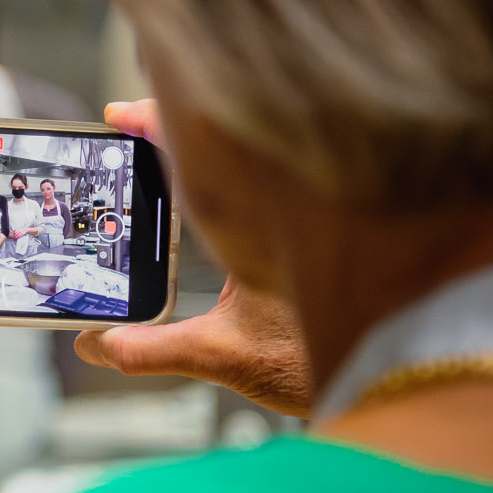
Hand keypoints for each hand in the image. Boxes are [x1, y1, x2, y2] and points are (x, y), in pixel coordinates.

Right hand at [73, 100, 312, 415]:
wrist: (396, 376)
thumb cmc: (327, 360)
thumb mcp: (226, 356)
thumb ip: (154, 350)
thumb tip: (97, 343)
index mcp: (261, 220)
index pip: (200, 150)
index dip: (156, 121)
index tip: (119, 115)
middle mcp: (287, 204)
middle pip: (223, 141)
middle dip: (174, 124)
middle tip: (128, 123)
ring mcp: (306, 213)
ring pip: (249, 157)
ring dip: (203, 150)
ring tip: (155, 145)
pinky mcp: (317, 232)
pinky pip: (266, 184)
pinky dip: (230, 175)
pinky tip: (206, 194)